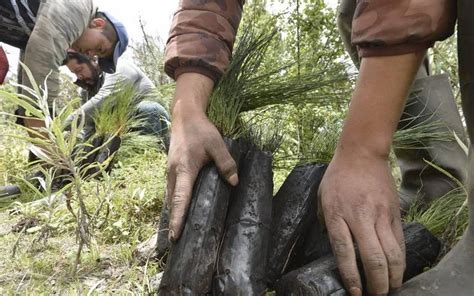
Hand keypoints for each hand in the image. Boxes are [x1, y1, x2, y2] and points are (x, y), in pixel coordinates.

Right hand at [166, 73, 237, 241]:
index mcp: (184, 169)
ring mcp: (170, 171)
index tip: (175, 235)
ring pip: (170, 196)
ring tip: (178, 230)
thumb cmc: (200, 130)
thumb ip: (226, 162)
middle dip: (174, 221)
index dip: (178, 218)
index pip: (180, 199)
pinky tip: (180, 209)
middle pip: (172, 201)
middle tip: (177, 241)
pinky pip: (172, 190)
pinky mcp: (172, 169)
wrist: (184, 115)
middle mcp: (173, 173)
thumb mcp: (217, 143)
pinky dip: (174, 202)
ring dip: (173, 212)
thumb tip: (234, 182)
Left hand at [319, 150, 403, 294]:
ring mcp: (380, 215)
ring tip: (390, 288)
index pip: (344, 252)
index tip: (355, 291)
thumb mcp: (322, 197)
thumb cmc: (338, 176)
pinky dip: (401, 260)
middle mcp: (359, 217)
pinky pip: (400, 241)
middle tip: (376, 295)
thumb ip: (325, 220)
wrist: (362, 153)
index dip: (351, 276)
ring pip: (392, 254)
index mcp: (337, 215)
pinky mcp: (394, 212)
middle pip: (372, 258)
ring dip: (393, 277)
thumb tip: (330, 240)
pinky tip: (398, 270)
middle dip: (376, 284)